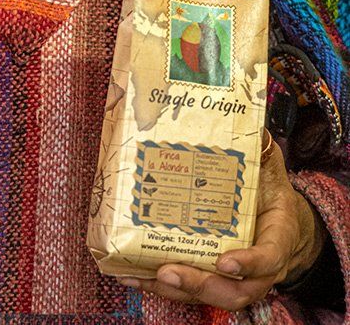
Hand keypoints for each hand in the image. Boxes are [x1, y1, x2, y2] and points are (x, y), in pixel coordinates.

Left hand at [120, 134, 325, 310]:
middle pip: (236, 290)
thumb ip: (258, 145)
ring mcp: (234, 276)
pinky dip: (160, 285)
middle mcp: (259, 266)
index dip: (250, 264)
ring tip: (143, 275)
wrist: (276, 216)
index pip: (270, 257)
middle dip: (201, 284)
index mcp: (277, 235)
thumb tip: (243, 117)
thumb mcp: (268, 164)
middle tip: (170, 270)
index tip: (225, 262)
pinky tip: (134, 274)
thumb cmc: (268, 188)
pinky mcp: (211, 276)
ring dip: (175, 289)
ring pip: (209, 295)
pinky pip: (189, 289)